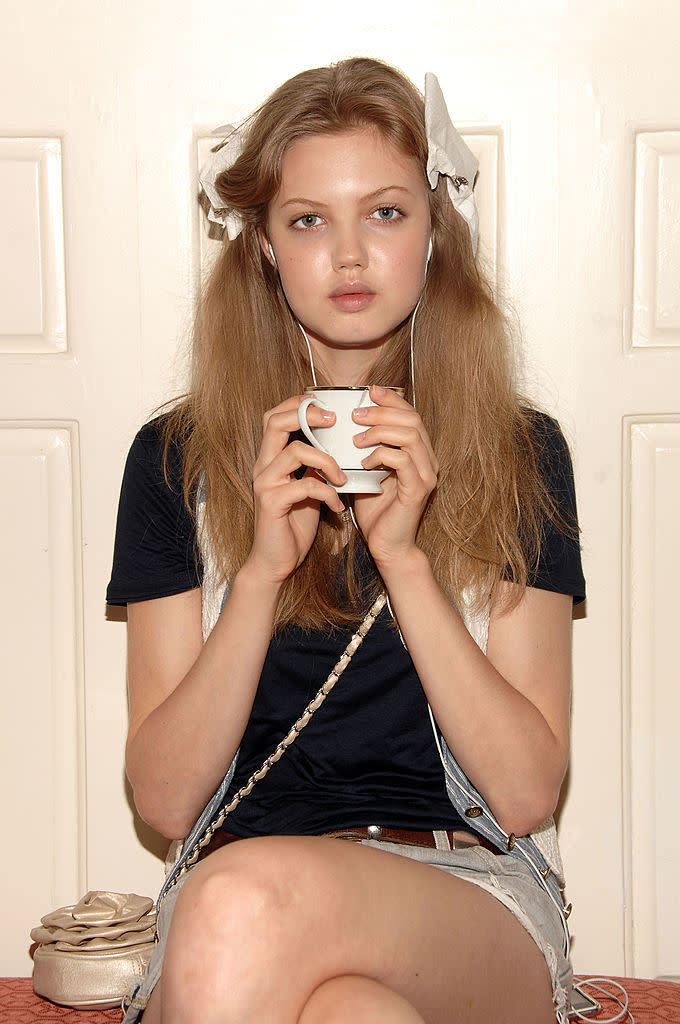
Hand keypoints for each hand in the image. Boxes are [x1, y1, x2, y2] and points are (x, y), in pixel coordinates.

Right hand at [244, 396, 346, 585]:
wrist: (276, 561)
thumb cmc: (293, 524)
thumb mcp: (307, 487)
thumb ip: (313, 465)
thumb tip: (337, 444)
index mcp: (270, 459)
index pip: (275, 416)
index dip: (297, 404)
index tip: (326, 407)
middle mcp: (263, 466)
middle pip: (276, 422)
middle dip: (308, 415)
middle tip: (334, 421)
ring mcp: (265, 484)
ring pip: (295, 450)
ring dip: (327, 460)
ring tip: (343, 478)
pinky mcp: (272, 503)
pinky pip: (305, 485)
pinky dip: (328, 492)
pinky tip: (337, 506)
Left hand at [351, 385, 438, 567]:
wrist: (387, 545)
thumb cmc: (375, 510)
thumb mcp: (366, 471)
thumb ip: (363, 448)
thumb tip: (341, 423)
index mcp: (418, 452)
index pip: (410, 414)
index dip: (391, 399)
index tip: (369, 391)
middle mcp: (428, 460)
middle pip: (411, 419)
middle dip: (381, 411)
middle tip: (355, 414)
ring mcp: (426, 474)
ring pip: (408, 435)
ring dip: (379, 431)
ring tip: (356, 439)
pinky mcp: (418, 489)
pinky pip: (402, 459)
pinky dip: (380, 455)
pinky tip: (364, 463)